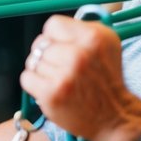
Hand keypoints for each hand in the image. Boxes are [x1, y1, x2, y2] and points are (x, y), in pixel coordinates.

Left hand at [18, 15, 140, 140]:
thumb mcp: (107, 45)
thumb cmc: (106, 79)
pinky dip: (34, 84)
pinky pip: (27, 78)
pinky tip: (50, 89)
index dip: (53, 36)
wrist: (114, 116)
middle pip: (40, 44)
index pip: (52, 24)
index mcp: (93, 37)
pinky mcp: (52, 94)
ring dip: (41, 71)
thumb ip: (81, 30)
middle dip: (47, 55)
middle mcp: (79, 54)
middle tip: (61, 68)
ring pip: (32, 61)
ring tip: (59, 80)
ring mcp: (64, 75)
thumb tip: (53, 27)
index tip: (61, 47)